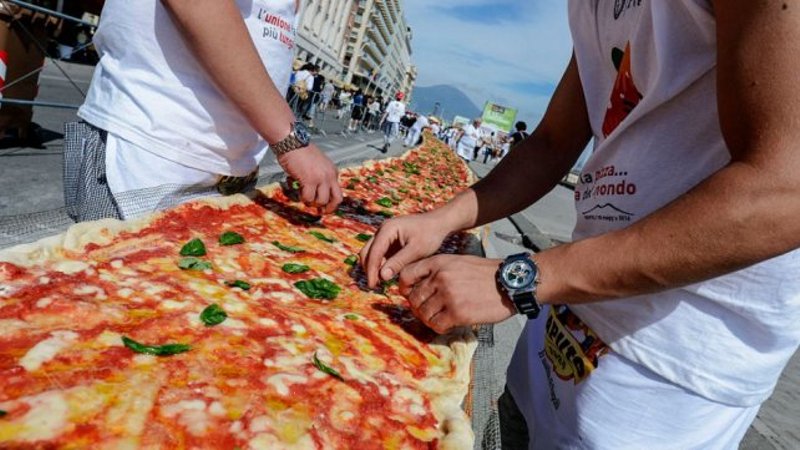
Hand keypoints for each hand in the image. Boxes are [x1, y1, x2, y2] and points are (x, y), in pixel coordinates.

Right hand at [278, 144, 341, 213]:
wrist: (292, 142)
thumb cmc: (301, 152)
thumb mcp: (318, 163)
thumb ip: (320, 176)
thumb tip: (316, 191)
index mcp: (333, 171)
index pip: (338, 191)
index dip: (331, 201)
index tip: (325, 206)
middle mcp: (330, 175)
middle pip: (337, 199)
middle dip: (329, 208)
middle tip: (320, 212)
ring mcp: (321, 178)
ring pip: (321, 201)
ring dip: (311, 202)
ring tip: (304, 196)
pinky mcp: (309, 180)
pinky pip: (308, 197)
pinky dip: (302, 198)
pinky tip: (298, 191)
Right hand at [359, 213, 450, 287]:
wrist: (439, 223)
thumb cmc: (430, 234)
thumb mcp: (416, 250)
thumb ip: (398, 262)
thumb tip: (382, 276)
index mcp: (388, 229)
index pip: (374, 252)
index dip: (371, 270)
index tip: (373, 285)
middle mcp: (383, 230)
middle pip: (367, 251)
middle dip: (369, 269)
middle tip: (374, 286)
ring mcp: (385, 235)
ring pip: (371, 253)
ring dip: (373, 267)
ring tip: (380, 283)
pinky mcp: (389, 241)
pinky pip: (380, 254)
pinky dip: (380, 265)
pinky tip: (386, 276)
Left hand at [399, 255, 516, 333]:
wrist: (510, 282)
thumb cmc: (485, 274)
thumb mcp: (457, 262)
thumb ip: (437, 271)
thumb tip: (418, 287)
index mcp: (439, 263)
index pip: (406, 275)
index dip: (404, 288)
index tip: (409, 294)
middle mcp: (440, 277)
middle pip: (413, 298)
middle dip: (418, 307)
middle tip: (428, 310)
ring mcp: (449, 295)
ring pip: (423, 313)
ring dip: (429, 319)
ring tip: (440, 317)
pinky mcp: (458, 313)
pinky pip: (436, 325)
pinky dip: (439, 327)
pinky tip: (448, 323)